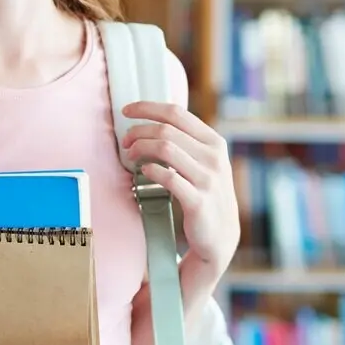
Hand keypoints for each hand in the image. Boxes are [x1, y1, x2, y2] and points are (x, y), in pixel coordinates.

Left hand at [121, 101, 240, 282]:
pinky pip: (169, 178)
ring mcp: (209, 179)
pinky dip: (150, 171)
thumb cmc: (204, 194)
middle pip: (167, 129)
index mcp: (214, 142)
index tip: (126, 110)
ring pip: (166, 148)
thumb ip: (186, 143)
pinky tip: (143, 172)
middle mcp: (214, 157)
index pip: (177, 113)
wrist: (219, 236)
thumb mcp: (204, 163)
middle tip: (125, 141)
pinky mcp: (198, 201)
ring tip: (130, 156)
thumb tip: (150, 123)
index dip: (147, 108)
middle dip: (138, 131)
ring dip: (141, 148)